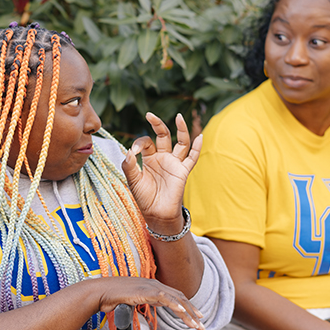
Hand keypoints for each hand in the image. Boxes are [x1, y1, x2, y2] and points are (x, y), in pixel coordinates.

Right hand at [93, 276, 204, 329]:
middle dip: (192, 311)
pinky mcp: (145, 291)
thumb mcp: (136, 299)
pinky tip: (183, 312)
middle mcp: (154, 284)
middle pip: (179, 297)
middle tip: (202, 323)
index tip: (196, 317)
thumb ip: (147, 300)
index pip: (176, 296)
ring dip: (188, 313)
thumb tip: (155, 305)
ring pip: (175, 299)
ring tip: (196, 324)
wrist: (101, 292)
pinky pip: (164, 298)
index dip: (188, 306)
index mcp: (153, 286)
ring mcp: (150, 286)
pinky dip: (175, 305)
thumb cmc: (114, 297)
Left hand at [122, 112, 202, 234]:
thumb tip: (129, 151)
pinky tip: (200, 136)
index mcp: (149, 158)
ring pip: (180, 142)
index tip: (133, 152)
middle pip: (163, 136)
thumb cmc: (144, 198)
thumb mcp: (132, 181)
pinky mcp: (183, 171)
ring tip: (178, 117)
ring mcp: (174, 163)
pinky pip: (192, 158)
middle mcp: (162, 158)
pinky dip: (197, 147)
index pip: (145, 142)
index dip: (138, 143)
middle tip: (150, 114)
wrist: (157, 214)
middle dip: (157, 124)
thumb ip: (129, 166)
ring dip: (181, 129)